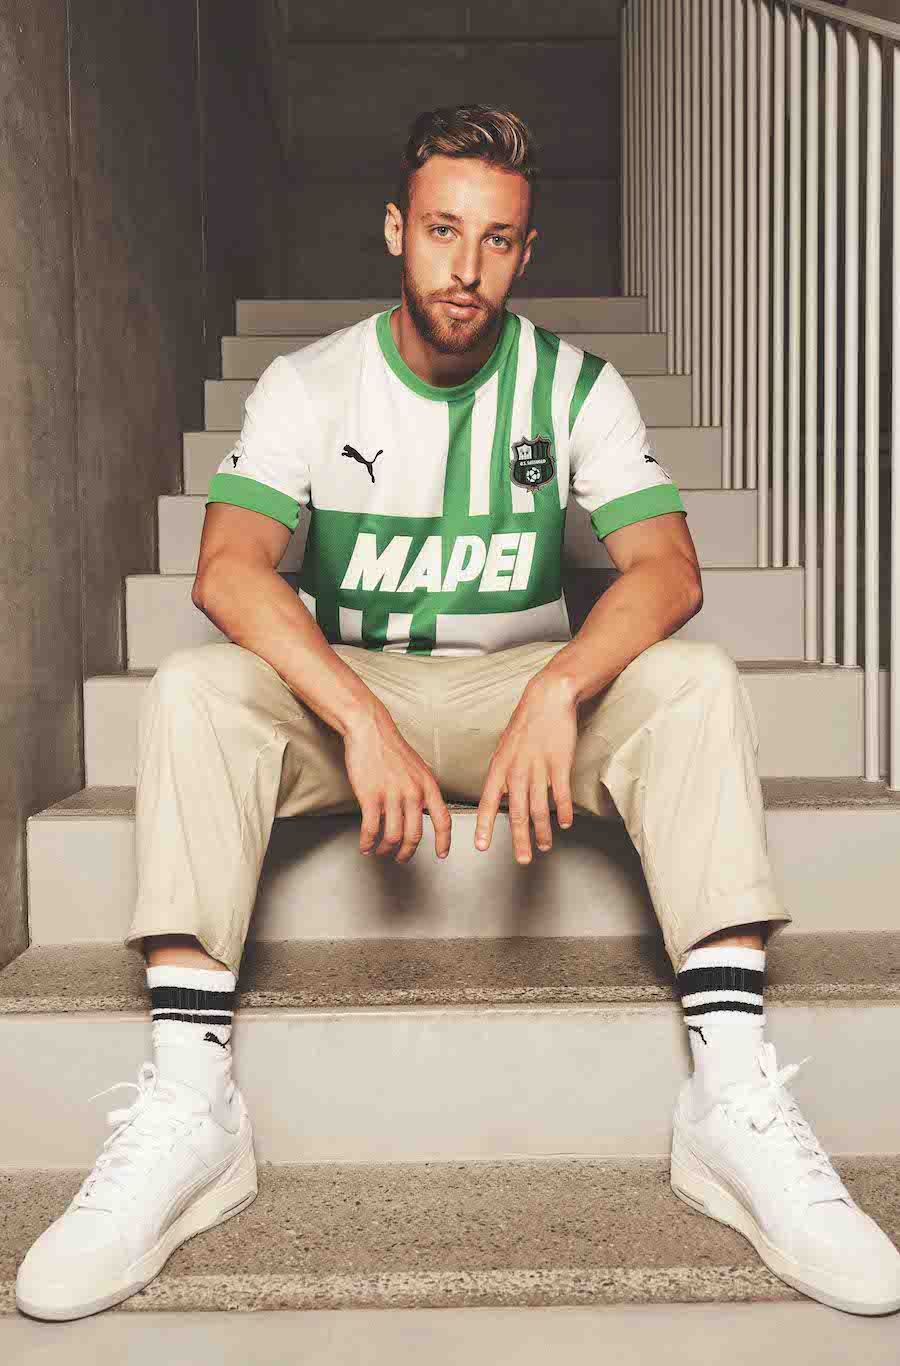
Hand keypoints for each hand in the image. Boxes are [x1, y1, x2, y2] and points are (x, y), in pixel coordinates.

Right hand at [343, 704, 451, 862]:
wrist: (370, 731)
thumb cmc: (391, 748)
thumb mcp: (417, 768)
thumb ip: (422, 790)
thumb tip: (423, 811)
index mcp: (428, 786)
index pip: (443, 820)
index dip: (444, 841)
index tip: (442, 854)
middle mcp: (413, 793)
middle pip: (415, 835)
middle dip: (407, 853)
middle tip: (401, 858)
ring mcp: (392, 796)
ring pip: (393, 836)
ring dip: (385, 849)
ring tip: (380, 850)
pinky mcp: (371, 797)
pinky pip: (371, 829)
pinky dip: (367, 842)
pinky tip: (365, 845)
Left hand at [474, 675, 576, 862]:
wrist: (546, 699)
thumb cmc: (526, 725)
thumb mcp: (505, 750)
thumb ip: (502, 776)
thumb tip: (498, 799)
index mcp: (500, 767)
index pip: (488, 801)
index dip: (484, 825)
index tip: (481, 847)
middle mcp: (516, 769)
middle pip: (516, 811)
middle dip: (519, 839)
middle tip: (523, 859)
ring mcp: (538, 766)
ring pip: (539, 807)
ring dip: (542, 830)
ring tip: (544, 845)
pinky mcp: (560, 762)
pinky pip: (561, 793)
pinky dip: (563, 811)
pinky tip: (564, 823)